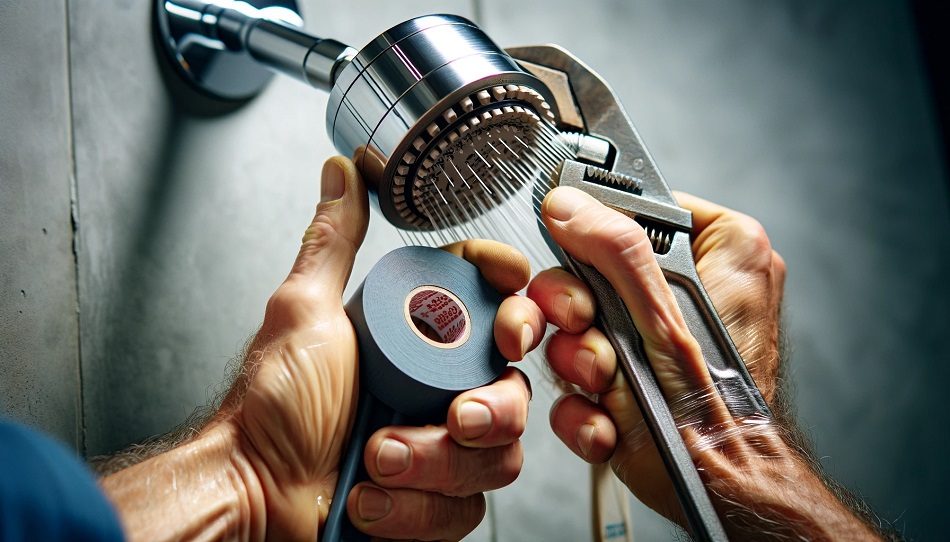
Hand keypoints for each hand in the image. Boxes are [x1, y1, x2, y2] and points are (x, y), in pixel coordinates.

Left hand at [102, 157, 542, 541]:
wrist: (256, 494)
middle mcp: (438, 389)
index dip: (518, 312)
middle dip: (487, 410)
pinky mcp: (438, 500)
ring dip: (437, 464)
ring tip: (379, 458)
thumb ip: (334, 240)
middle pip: (514, 390)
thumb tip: (342, 172)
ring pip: (497, 455)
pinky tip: (376, 496)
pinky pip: (468, 506)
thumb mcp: (307, 312)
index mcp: (418, 339)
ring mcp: (441, 446)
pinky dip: (420, 508)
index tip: (510, 323)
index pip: (495, 310)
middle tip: (453, 416)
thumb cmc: (272, 410)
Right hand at [527, 187, 876, 538]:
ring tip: (604, 380)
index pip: (639, 209)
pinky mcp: (625, 378)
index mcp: (718, 254)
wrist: (713, 489)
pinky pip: (577, 373)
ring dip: (577, 359)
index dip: (598, 230)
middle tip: (582, 319)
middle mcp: (683, 292)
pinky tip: (607, 414)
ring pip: (576, 325)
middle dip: (576, 308)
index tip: (575, 244)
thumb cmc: (716, 410)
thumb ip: (617, 250)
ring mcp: (649, 338)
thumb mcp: (664, 315)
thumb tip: (568, 205)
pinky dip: (583, 401)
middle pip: (593, 269)